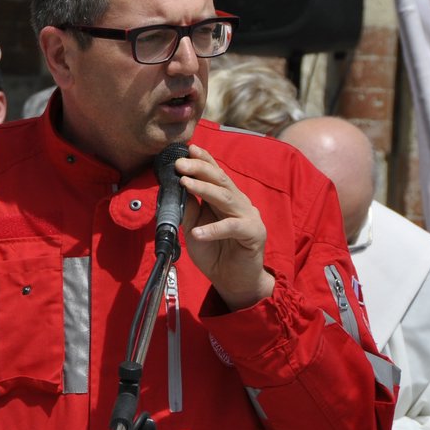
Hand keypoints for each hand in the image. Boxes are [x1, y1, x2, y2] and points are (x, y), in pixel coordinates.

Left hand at [176, 144, 273, 310]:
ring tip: (185, 183)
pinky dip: (213, 229)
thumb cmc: (215, 252)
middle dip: (200, 169)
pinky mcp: (253, 234)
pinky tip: (197, 232)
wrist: (233, 281)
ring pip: (226, 198)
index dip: (203, 160)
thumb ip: (189, 209)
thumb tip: (175, 187)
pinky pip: (232, 228)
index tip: (187, 149)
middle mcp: (239, 202)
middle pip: (220, 180)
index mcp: (225, 198)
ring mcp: (248, 216)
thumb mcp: (195, 227)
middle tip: (180, 163)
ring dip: (204, 189)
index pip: (215, 174)